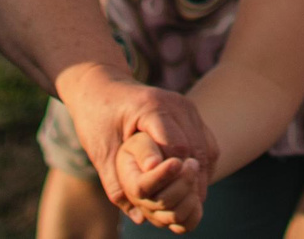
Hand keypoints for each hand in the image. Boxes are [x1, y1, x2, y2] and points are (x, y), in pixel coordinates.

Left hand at [60, 64, 216, 227]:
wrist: (101, 87)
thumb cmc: (97, 119)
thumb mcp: (100, 151)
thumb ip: (116, 183)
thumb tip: (138, 217)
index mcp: (152, 107)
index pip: (177, 147)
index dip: (177, 176)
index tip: (171, 201)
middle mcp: (175, 103)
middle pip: (196, 149)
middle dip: (192, 181)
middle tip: (186, 208)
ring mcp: (185, 106)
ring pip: (206, 147)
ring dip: (200, 175)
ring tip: (191, 201)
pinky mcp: (189, 112)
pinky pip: (205, 142)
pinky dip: (202, 164)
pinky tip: (190, 184)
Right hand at [117, 129, 205, 231]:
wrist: (152, 159)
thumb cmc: (145, 147)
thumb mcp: (140, 141)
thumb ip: (145, 149)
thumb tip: (152, 164)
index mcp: (129, 183)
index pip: (142, 187)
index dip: (162, 176)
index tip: (177, 161)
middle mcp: (140, 204)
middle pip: (163, 202)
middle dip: (183, 181)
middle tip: (192, 161)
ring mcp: (155, 215)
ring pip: (176, 215)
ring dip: (191, 193)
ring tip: (194, 172)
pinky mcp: (170, 220)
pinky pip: (186, 225)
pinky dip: (195, 210)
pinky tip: (196, 189)